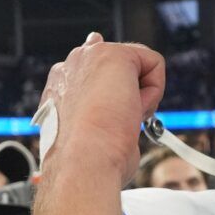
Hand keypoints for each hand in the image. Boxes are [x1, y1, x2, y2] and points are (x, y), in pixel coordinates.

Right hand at [33, 32, 165, 184]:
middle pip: (119, 68)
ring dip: (139, 96)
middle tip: (115, 121)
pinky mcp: (114, 54)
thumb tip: (127, 113)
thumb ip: (102, 117)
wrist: (83, 160)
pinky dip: (154, 90)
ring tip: (120, 118)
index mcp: (60, 85)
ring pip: (137, 67)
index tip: (112, 111)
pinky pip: (154, 63)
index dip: (111, 88)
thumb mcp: (87, 137)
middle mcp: (71, 66)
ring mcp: (89, 56)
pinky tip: (133, 110)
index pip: (93, 71)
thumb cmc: (85, 159)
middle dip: (126, 94)